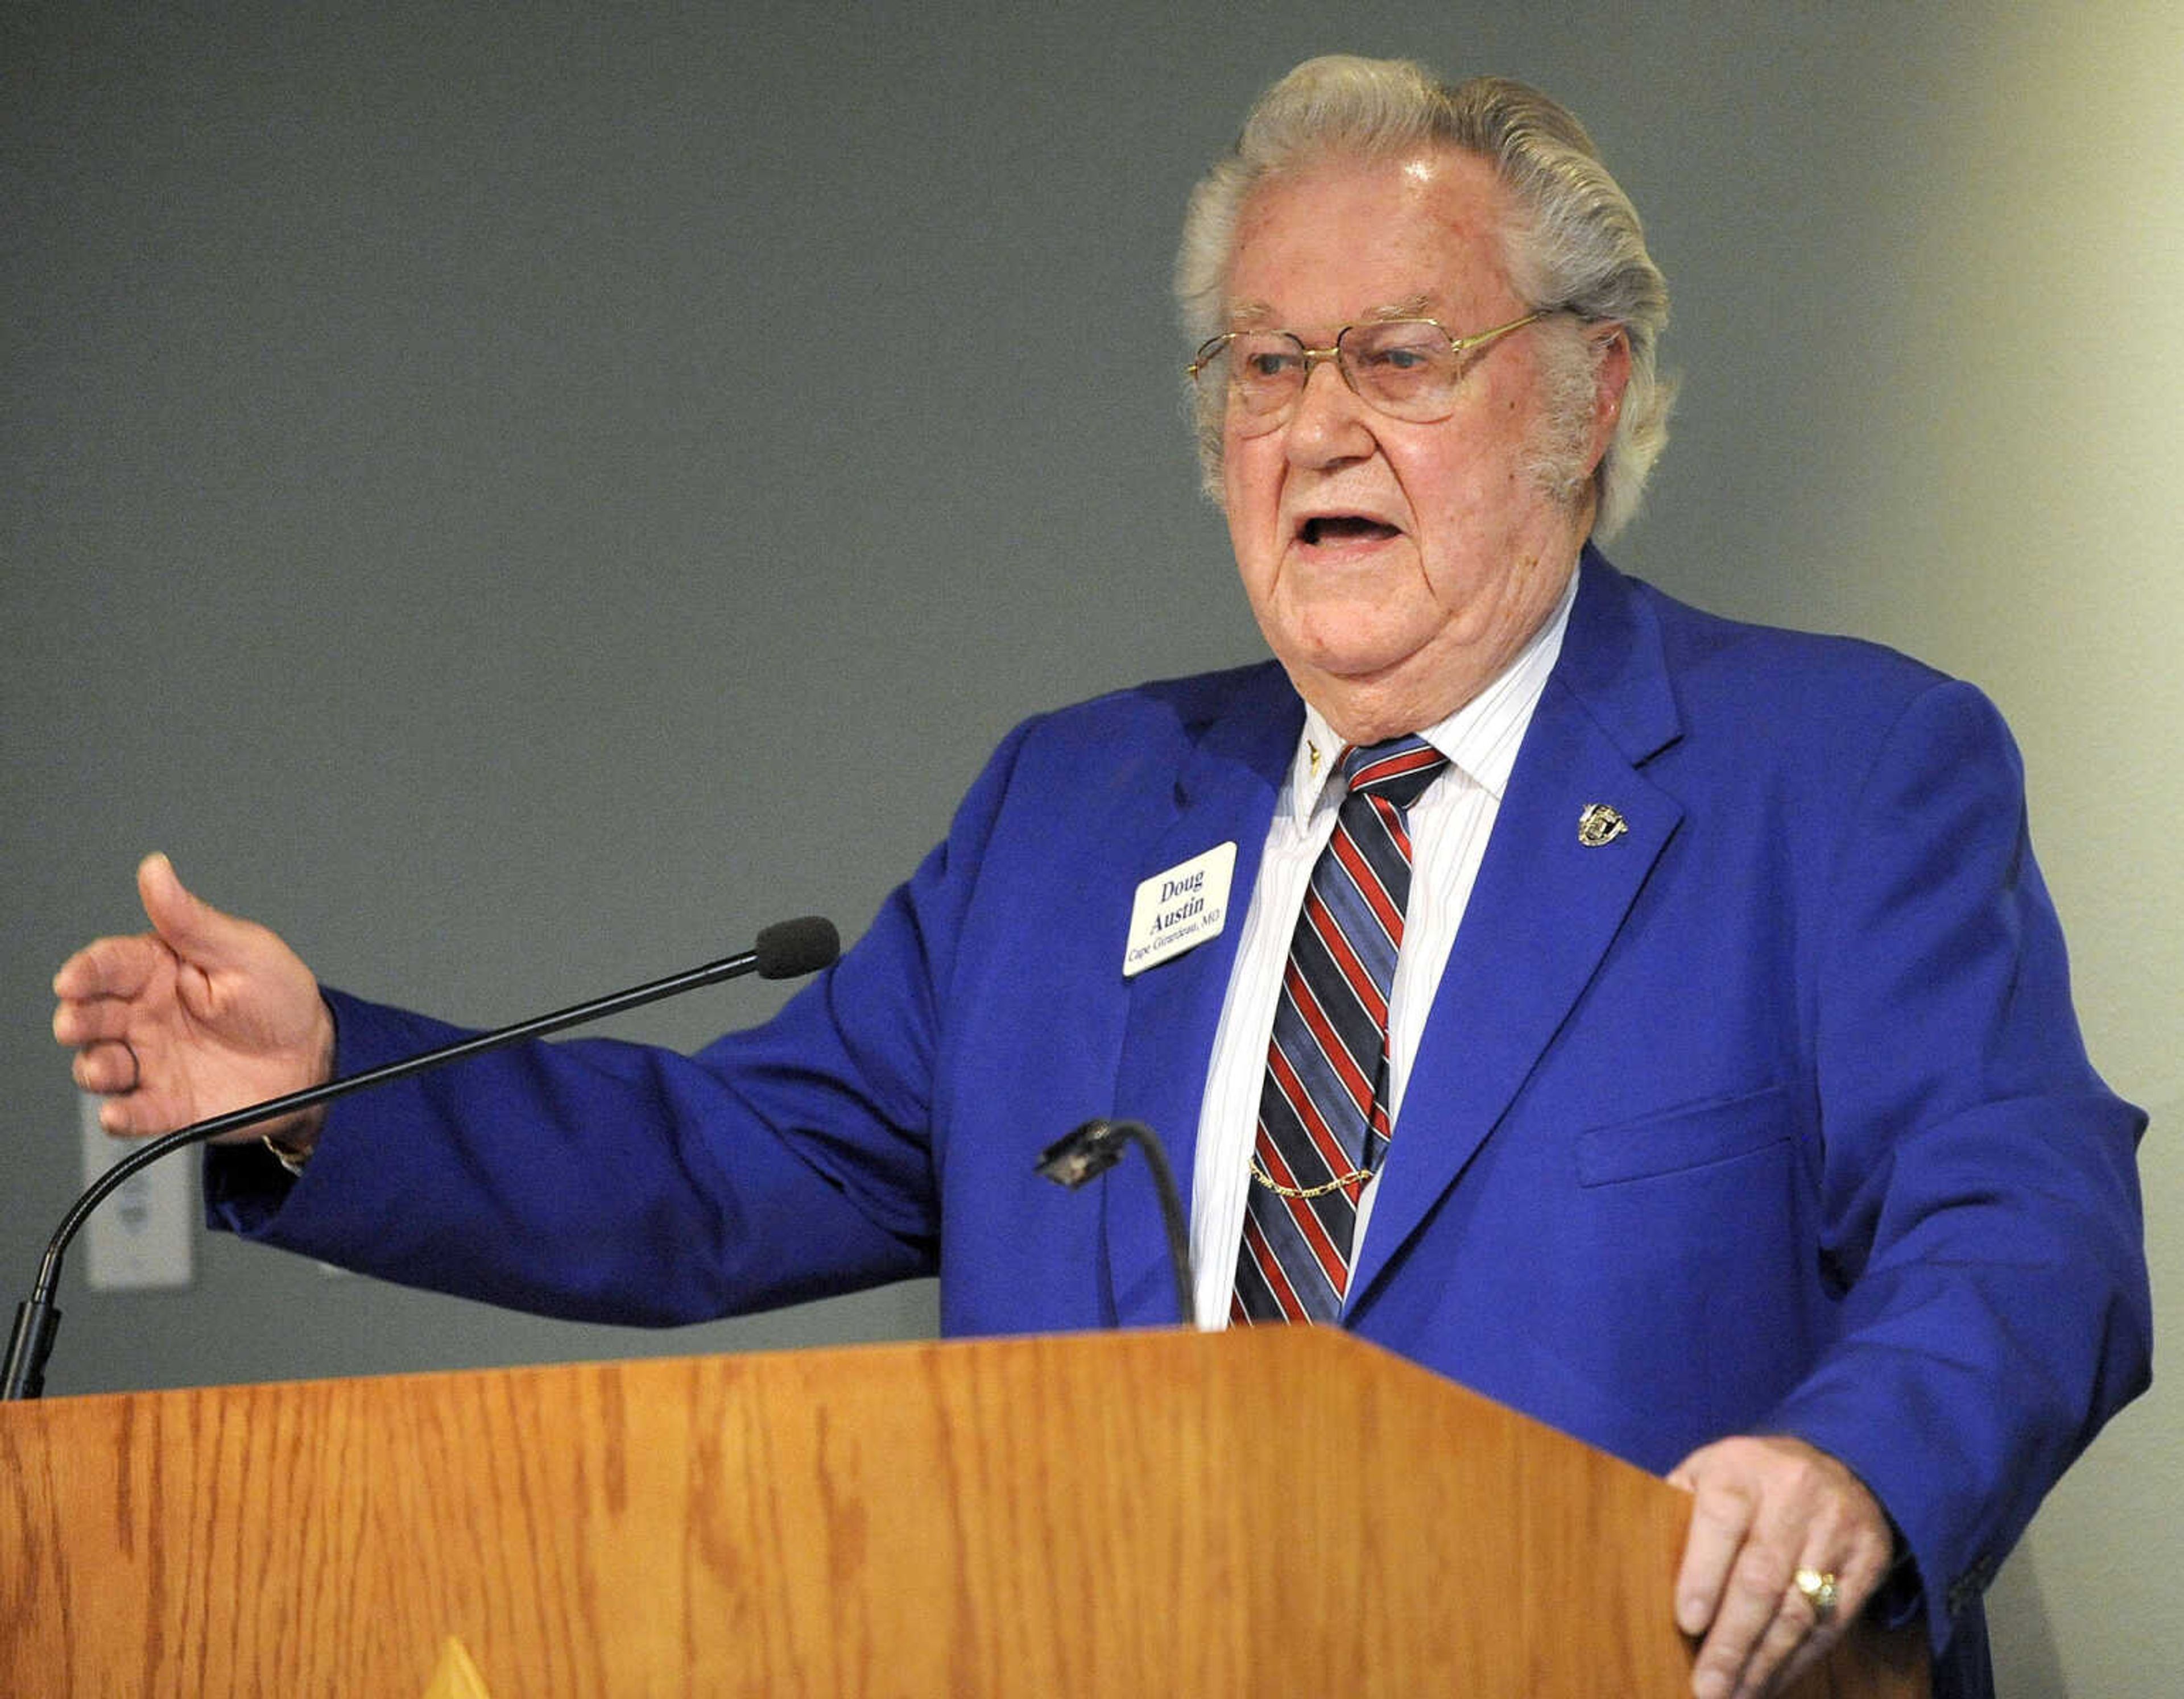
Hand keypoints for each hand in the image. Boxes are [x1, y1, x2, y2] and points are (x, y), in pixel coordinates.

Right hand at [52, 853, 334, 1147]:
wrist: (316, 1058)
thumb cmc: (281, 998)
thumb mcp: (243, 950)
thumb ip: (191, 919)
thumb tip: (156, 870)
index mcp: (159, 972)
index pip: (108, 965)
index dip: (85, 971)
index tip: (73, 979)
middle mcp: (146, 1016)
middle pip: (92, 1016)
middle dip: (77, 1019)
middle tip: (78, 1023)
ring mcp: (154, 1061)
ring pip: (102, 1065)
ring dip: (94, 1068)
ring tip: (106, 1068)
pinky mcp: (168, 1103)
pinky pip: (134, 1112)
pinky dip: (122, 1116)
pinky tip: (119, 1112)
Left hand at [1668, 1434, 1895, 1698]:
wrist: (1836, 1462)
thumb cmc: (1747, 1479)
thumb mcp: (1705, 1471)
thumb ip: (1677, 1511)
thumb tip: (1642, 1569)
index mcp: (1741, 1469)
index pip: (1721, 1521)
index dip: (1704, 1574)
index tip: (1687, 1623)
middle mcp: (1794, 1496)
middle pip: (1762, 1578)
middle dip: (1733, 1641)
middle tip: (1708, 1687)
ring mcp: (1837, 1530)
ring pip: (1799, 1609)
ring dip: (1764, 1662)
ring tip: (1734, 1695)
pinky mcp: (1869, 1562)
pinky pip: (1832, 1623)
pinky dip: (1799, 1659)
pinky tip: (1770, 1681)